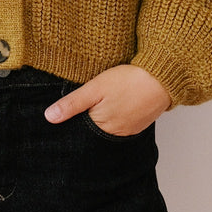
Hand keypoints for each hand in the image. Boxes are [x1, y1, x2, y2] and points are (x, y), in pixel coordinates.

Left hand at [44, 64, 171, 136]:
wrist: (162, 78)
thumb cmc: (128, 81)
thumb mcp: (95, 88)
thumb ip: (72, 103)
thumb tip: (49, 117)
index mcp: (102, 127)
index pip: (80, 132)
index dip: (72, 123)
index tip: (68, 114)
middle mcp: (116, 134)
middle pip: (95, 132)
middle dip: (87, 122)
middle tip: (86, 107)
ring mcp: (130, 130)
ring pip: (109, 128)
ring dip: (103, 119)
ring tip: (101, 105)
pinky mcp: (140, 123)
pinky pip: (122, 124)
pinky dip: (117, 116)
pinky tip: (116, 105)